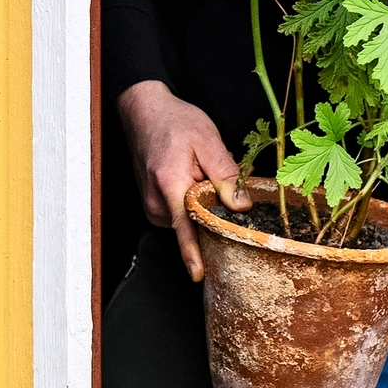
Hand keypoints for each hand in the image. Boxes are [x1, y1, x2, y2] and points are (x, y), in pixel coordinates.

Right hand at [119, 81, 245, 282]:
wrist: (144, 112)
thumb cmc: (174, 122)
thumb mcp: (208, 140)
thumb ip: (226, 174)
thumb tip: (242, 206)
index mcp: (170, 184)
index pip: (184, 227)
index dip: (192, 253)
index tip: (198, 275)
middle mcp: (156, 201)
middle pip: (194, 223)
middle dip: (213, 210)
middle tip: (215, 175)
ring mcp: (152, 205)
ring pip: (189, 219)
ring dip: (203, 204)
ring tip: (200, 171)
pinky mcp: (154, 206)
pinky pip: (181, 214)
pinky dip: (192, 202)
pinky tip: (193, 178)